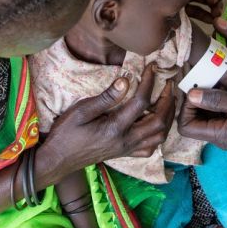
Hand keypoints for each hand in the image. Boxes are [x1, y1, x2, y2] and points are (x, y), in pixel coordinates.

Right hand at [42, 66, 175, 177]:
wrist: (58, 159)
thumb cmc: (66, 133)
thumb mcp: (81, 111)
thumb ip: (106, 97)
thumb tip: (125, 81)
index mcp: (115, 128)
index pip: (141, 102)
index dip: (149, 82)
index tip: (151, 68)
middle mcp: (126, 140)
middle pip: (159, 121)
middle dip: (167, 100)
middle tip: (168, 84)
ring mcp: (126, 149)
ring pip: (159, 136)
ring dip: (167, 118)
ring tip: (167, 101)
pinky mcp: (124, 154)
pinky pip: (149, 149)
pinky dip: (158, 136)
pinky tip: (155, 125)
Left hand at [178, 88, 226, 166]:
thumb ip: (217, 100)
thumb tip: (191, 95)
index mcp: (220, 136)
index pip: (185, 127)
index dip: (185, 109)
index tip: (195, 91)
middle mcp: (220, 139)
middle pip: (193, 122)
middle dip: (193, 103)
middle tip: (201, 84)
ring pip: (205, 119)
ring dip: (205, 102)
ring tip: (212, 84)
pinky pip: (218, 117)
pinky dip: (217, 104)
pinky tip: (225, 90)